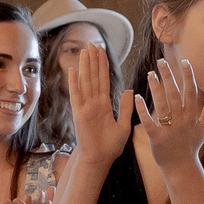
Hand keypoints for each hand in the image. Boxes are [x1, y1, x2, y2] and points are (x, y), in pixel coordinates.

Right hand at [63, 43, 132, 167]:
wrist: (100, 160)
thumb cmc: (110, 146)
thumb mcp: (124, 125)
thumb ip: (126, 107)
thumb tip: (130, 90)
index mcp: (104, 105)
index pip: (104, 80)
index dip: (103, 66)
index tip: (102, 51)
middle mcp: (93, 103)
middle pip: (94, 77)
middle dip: (93, 60)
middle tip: (92, 44)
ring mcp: (85, 107)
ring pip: (86, 82)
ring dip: (85, 66)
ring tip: (85, 51)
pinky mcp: (79, 114)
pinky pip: (76, 95)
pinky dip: (74, 83)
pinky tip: (73, 70)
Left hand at [135, 57, 203, 171]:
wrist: (182, 168)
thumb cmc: (192, 146)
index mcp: (192, 116)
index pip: (191, 92)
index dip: (188, 76)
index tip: (184, 61)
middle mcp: (182, 121)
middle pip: (175, 94)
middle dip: (168, 76)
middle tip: (161, 62)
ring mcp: (170, 129)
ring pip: (162, 105)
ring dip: (156, 88)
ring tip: (150, 74)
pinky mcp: (157, 138)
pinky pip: (149, 122)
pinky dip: (142, 110)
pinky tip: (136, 97)